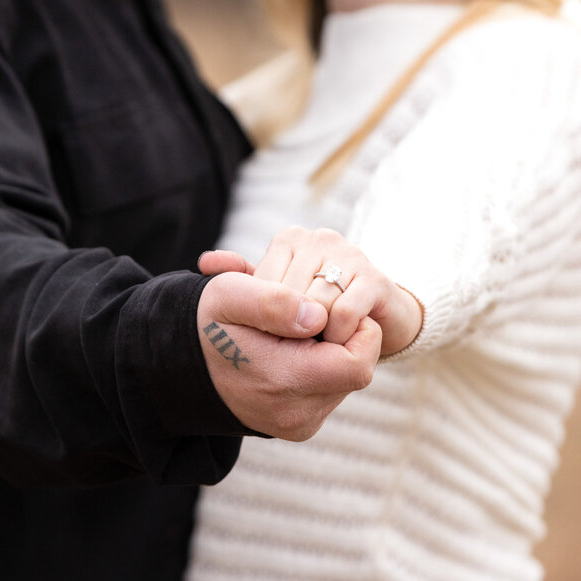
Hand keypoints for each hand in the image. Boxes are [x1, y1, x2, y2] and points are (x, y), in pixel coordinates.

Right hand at [196, 271, 380, 440]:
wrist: (179, 367)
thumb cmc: (207, 324)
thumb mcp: (228, 294)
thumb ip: (274, 301)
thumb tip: (319, 316)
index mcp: (283, 381)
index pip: (359, 363)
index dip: (358, 330)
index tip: (331, 309)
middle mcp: (296, 414)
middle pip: (354, 371)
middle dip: (341, 339)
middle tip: (307, 318)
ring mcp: (298, 425)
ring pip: (344, 382)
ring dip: (330, 353)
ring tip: (292, 335)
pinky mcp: (299, 427)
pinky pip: (329, 393)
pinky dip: (319, 369)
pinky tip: (289, 353)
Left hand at [200, 226, 422, 357]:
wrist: (374, 319)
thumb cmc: (316, 309)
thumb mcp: (272, 296)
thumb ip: (243, 281)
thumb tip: (205, 263)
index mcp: (290, 238)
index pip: (264, 284)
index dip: (268, 318)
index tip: (278, 330)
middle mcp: (320, 239)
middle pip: (289, 297)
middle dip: (291, 328)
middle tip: (299, 342)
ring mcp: (350, 255)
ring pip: (316, 306)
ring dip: (316, 335)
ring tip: (319, 341)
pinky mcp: (375, 279)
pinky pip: (344, 312)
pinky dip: (338, 334)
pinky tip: (338, 340)